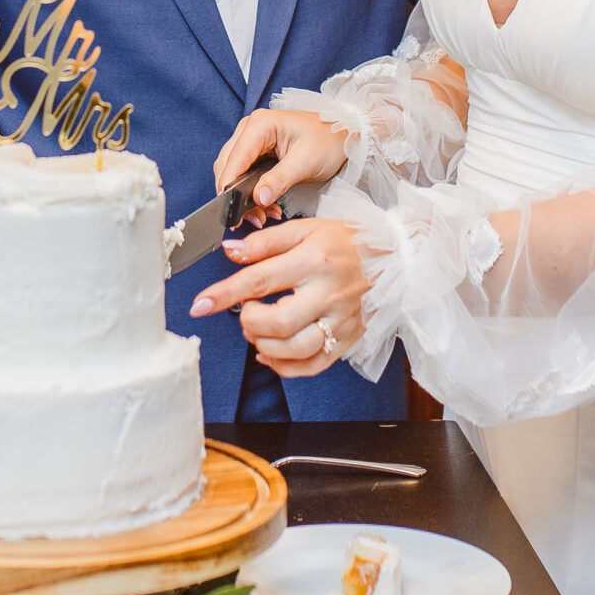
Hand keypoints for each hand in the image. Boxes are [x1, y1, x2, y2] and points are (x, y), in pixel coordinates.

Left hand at [189, 215, 367, 378]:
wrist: (395, 256)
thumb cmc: (345, 240)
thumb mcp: (305, 228)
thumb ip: (266, 242)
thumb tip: (230, 251)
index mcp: (315, 259)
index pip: (261, 280)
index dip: (225, 294)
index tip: (199, 305)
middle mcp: (330, 293)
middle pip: (279, 323)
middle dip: (250, 322)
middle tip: (245, 313)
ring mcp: (342, 320)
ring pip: (296, 349)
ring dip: (265, 345)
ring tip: (257, 330)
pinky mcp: (349, 339)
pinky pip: (313, 365)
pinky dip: (285, 366)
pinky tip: (271, 352)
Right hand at [213, 107, 349, 214]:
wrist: (344, 136)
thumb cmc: (329, 141)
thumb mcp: (306, 162)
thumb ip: (280, 180)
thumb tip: (258, 198)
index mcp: (260, 125)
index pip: (234, 158)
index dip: (229, 186)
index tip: (230, 211)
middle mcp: (250, 129)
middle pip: (228, 166)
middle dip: (236, 195)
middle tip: (253, 218)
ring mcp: (252, 140)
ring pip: (234, 173)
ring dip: (244, 197)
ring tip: (262, 215)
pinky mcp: (257, 152)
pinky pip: (245, 175)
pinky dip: (252, 193)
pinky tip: (266, 206)